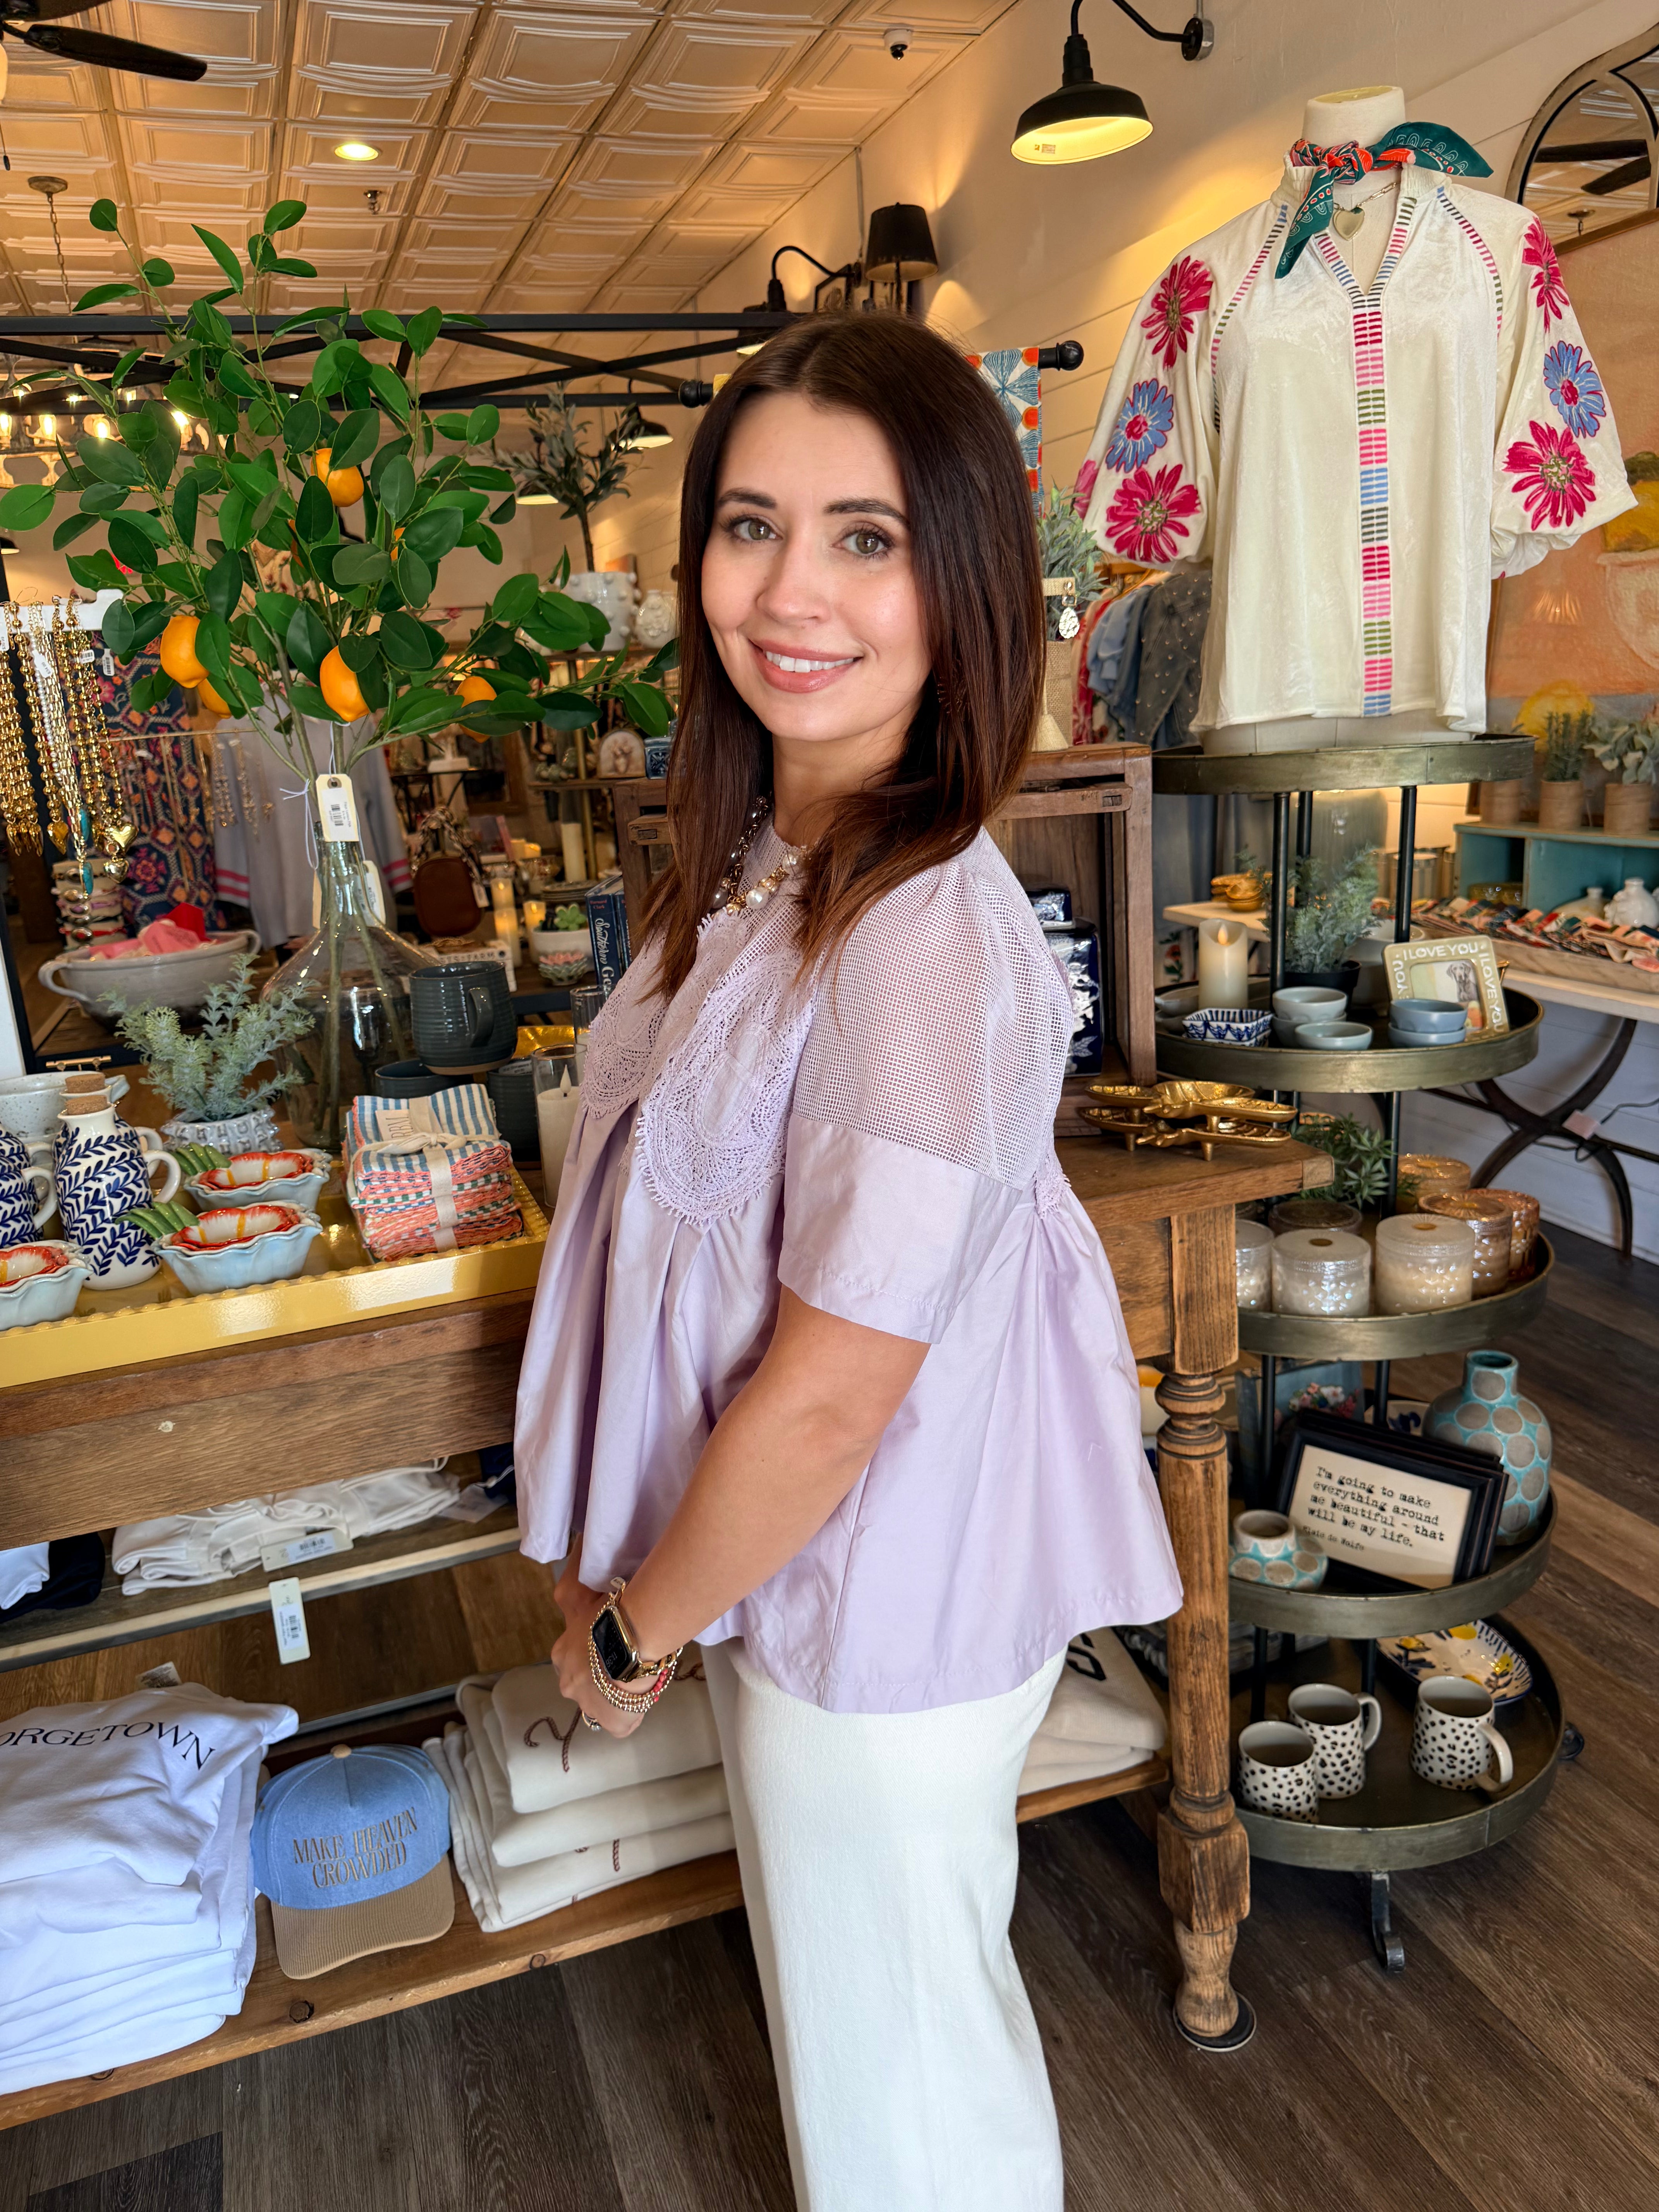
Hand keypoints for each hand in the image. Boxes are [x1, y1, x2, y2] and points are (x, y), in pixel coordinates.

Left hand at [551, 1559, 644, 1738]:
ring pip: (597, 1700)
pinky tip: (642, 1701)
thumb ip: (582, 1572)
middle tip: (624, 1655)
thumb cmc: (611, 1610)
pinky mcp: (612, 1722)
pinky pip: (620, 1723)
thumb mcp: (585, 1586)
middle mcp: (568, 1678)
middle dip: (596, 1670)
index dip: (587, 1642)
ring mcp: (588, 1704)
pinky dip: (629, 1714)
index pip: (569, 1648)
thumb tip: (578, 1541)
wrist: (632, 1643)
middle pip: (579, 1677)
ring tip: (636, 1677)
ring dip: (611, 1692)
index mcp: (564, 1647)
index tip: (604, 1637)